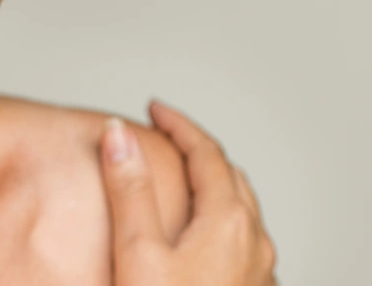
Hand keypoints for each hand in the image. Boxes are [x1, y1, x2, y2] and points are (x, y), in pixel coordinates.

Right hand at [100, 100, 277, 285]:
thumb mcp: (137, 252)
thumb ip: (130, 189)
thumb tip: (119, 132)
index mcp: (229, 224)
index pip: (207, 152)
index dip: (178, 124)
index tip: (154, 109)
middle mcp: (254, 244)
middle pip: (229, 176)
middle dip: (196, 149)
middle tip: (164, 135)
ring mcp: (259, 273)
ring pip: (240, 210)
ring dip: (210, 183)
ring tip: (179, 177)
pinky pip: (242, 241)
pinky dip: (218, 218)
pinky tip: (198, 232)